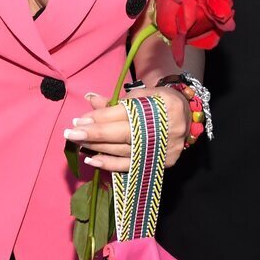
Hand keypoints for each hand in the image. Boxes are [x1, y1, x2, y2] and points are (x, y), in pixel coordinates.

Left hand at [63, 89, 190, 172]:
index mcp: (155, 107)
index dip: (99, 118)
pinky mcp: (160, 163)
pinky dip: (110, 164)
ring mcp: (160, 149)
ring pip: (123, 151)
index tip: (78, 120)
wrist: (189, 116)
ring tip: (78, 144)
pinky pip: (131, 166)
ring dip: (98, 149)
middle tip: (71, 134)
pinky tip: (92, 159)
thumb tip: (90, 99)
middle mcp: (158, 129)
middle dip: (93, 134)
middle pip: (120, 134)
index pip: (121, 114)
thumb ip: (115, 101)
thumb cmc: (161, 101)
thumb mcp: (141, 94)